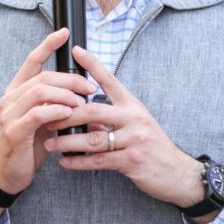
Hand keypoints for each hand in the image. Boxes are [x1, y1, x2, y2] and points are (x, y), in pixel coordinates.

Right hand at [0, 29, 94, 194]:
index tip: (64, 33)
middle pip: (43, 77)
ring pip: (40, 91)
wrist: (9, 175)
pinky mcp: (14, 131)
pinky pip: (37, 114)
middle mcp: (10, 98)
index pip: (32, 61)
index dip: (47, 45)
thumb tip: (91, 101)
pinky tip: (69, 114)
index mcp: (17, 91)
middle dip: (71, 79)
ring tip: (82, 102)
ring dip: (66, 94)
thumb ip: (62, 107)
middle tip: (90, 87)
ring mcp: (9, 114)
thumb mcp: (48, 122)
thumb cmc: (30, 146)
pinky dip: (56, 111)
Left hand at [43, 46, 204, 208]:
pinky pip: (99, 161)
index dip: (93, 65)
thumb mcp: (135, 125)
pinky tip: (65, 162)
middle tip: (46, 116)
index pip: (111, 80)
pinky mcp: (132, 161)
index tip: (77, 50)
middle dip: (67, 114)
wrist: (177, 172)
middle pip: (94, 111)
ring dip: (67, 141)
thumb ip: (110, 119)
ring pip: (93, 138)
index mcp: (133, 105)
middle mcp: (134, 118)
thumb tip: (84, 116)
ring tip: (49, 143)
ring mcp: (134, 139)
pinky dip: (79, 162)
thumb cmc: (153, 146)